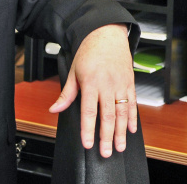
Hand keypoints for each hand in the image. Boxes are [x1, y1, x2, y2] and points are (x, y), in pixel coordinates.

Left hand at [48, 24, 135, 155]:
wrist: (107, 34)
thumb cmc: (89, 51)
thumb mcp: (73, 71)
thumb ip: (67, 93)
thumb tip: (55, 109)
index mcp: (91, 82)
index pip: (89, 110)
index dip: (88, 129)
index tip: (88, 143)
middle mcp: (107, 84)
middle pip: (108, 114)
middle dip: (107, 136)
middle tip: (107, 152)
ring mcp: (120, 83)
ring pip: (122, 111)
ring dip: (121, 131)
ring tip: (120, 145)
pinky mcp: (129, 82)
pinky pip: (132, 102)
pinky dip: (132, 117)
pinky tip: (131, 129)